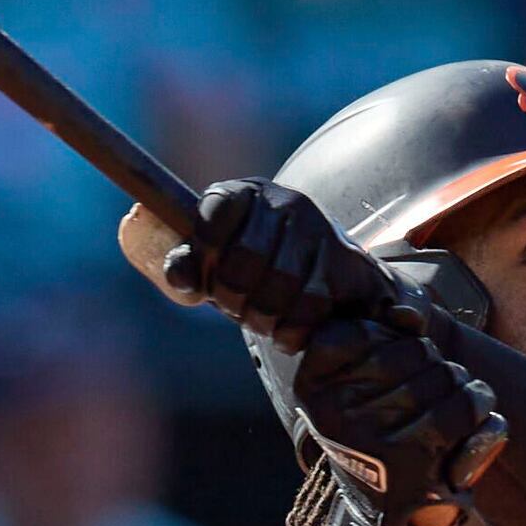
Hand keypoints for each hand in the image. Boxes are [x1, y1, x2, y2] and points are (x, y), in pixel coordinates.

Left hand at [162, 178, 376, 343]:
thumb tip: (180, 277)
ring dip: (262, 318)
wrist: (327, 280)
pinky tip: (285, 329)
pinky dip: (290, 331)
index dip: (204, 258)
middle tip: (236, 307)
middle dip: (232, 298)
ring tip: (260, 319)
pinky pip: (309, 308)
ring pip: (278, 288)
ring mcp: (318, 229)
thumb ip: (187, 268)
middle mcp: (285, 202)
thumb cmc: (256, 272)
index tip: (208, 277)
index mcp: (245, 194)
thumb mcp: (213, 265)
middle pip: (244, 261)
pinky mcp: (345, 262)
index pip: (212, 216)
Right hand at [294, 311, 502, 525]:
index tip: (396, 373)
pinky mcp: (414, 462)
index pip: (367, 331)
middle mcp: (333, 413)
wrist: (388, 520)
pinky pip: (466, 407)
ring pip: (447, 375)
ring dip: (465, 389)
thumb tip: (404, 312)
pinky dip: (483, 411)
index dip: (396, 343)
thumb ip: (380, 337)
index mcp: (312, 388)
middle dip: (438, 368)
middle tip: (433, 397)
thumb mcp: (362, 386)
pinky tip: (476, 422)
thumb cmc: (380, 439)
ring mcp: (371, 439)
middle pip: (417, 350)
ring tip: (453, 411)